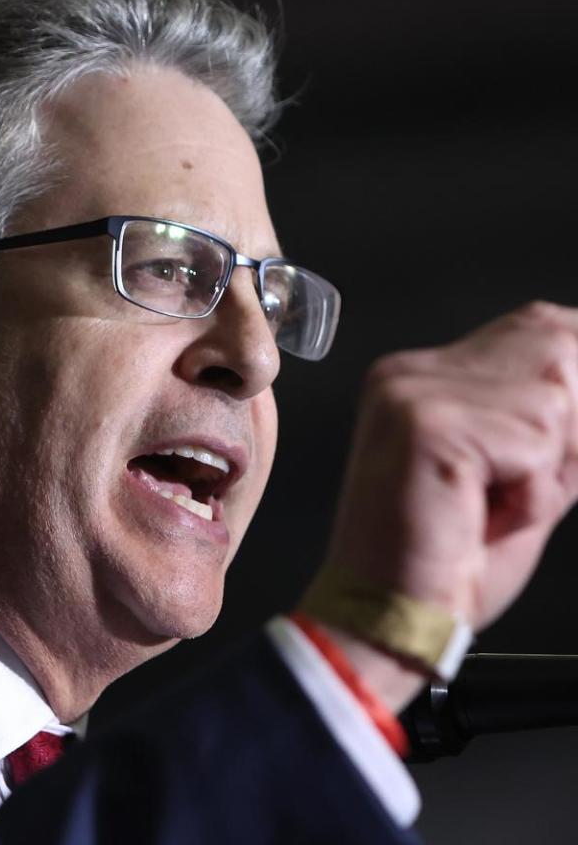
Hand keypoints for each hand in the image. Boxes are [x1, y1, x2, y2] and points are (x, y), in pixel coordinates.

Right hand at [327, 301, 577, 631]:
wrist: (385, 619)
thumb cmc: (447, 561)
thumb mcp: (522, 476)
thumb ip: (559, 425)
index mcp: (421, 377)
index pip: (543, 326)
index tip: (572, 446)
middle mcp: (407, 372)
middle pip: (558, 348)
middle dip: (571, 429)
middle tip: (519, 488)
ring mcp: (411, 393)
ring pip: (553, 399)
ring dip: (550, 468)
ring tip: (494, 506)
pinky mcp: (425, 424)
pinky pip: (535, 440)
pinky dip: (533, 491)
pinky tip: (481, 514)